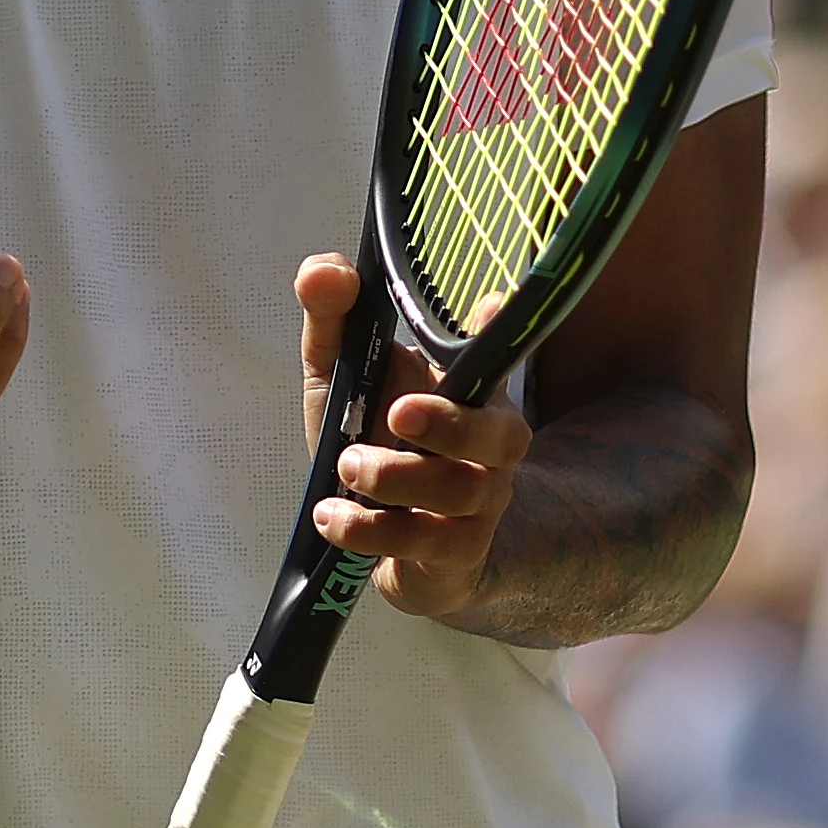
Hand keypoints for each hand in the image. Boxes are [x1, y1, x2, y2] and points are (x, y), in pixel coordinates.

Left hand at [293, 253, 531, 619]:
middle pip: (503, 436)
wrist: (396, 543)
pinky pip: (424, 545)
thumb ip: (333, 321)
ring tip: (347, 466)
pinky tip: (331, 516)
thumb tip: (324, 271)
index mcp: (472, 393)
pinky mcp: (453, 556)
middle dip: (451, 422)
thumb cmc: (375, 443)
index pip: (499, 358)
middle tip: (395, 412)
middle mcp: (489, 449)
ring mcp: (478, 506)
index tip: (488, 304)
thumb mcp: (346, 378)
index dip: (497, 333)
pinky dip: (370, 531)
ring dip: (396, 478)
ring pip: (460, 493)